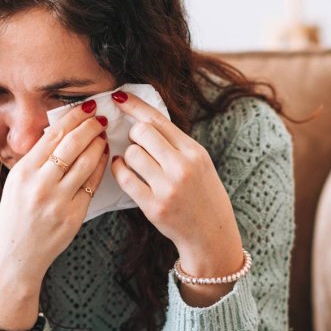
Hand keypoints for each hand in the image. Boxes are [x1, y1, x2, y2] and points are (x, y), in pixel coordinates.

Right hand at [0, 102, 107, 329]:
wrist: (15, 256)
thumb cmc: (16, 217)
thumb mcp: (16, 183)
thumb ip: (37, 160)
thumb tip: (60, 132)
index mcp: (23, 172)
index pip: (53, 135)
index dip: (73, 118)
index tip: (86, 108)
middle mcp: (40, 184)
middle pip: (72, 145)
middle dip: (90, 127)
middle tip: (101, 119)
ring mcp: (58, 201)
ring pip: (86, 163)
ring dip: (98, 146)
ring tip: (104, 136)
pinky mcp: (73, 216)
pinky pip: (92, 185)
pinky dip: (100, 168)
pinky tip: (104, 158)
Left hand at [109, 91, 243, 284]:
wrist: (211, 234)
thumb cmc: (203, 194)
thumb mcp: (199, 163)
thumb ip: (176, 143)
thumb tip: (143, 119)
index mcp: (194, 152)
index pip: (158, 119)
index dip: (135, 105)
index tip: (119, 96)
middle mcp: (182, 167)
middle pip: (142, 132)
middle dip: (133, 135)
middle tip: (137, 143)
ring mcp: (168, 187)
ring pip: (131, 154)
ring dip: (127, 155)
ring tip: (134, 161)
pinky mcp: (153, 206)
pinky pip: (125, 178)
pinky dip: (120, 170)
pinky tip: (124, 170)